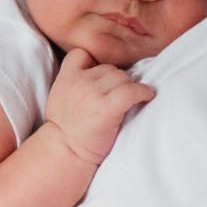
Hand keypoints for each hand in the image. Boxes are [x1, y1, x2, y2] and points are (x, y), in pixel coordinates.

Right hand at [45, 48, 154, 164]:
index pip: (80, 54)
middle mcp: (79, 81)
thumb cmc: (67, 129)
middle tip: (119, 97)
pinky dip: (143, 92)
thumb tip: (96, 74)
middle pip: (109, 68)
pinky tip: (147, 96)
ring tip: (132, 99)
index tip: (102, 76)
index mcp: (66, 78)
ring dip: (129, 86)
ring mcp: (93, 93)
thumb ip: (73, 82)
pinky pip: (131, 90)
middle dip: (116, 81)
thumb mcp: (59, 98)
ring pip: (122, 77)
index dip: (94, 61)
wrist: (65, 152)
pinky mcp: (107, 108)